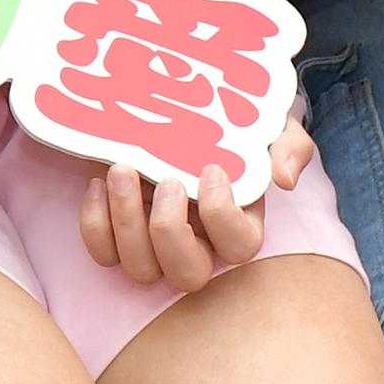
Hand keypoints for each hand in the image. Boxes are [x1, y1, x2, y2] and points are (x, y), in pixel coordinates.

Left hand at [76, 132, 286, 289]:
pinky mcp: (117, 235)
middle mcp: (198, 244)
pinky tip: (98, 184)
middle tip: (167, 180)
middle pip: (188, 275)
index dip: (223, 215)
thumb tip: (283, 178)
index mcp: (240, 223)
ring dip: (127, 222)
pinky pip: (103, 254)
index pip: (239, 247)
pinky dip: (95, 224)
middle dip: (170, 231)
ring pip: (141, 269)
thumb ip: (288, 146)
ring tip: (122, 170)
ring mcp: (155, 245)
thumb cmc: (231, 124)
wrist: (180, 108)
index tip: (210, 169)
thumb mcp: (268, 125)